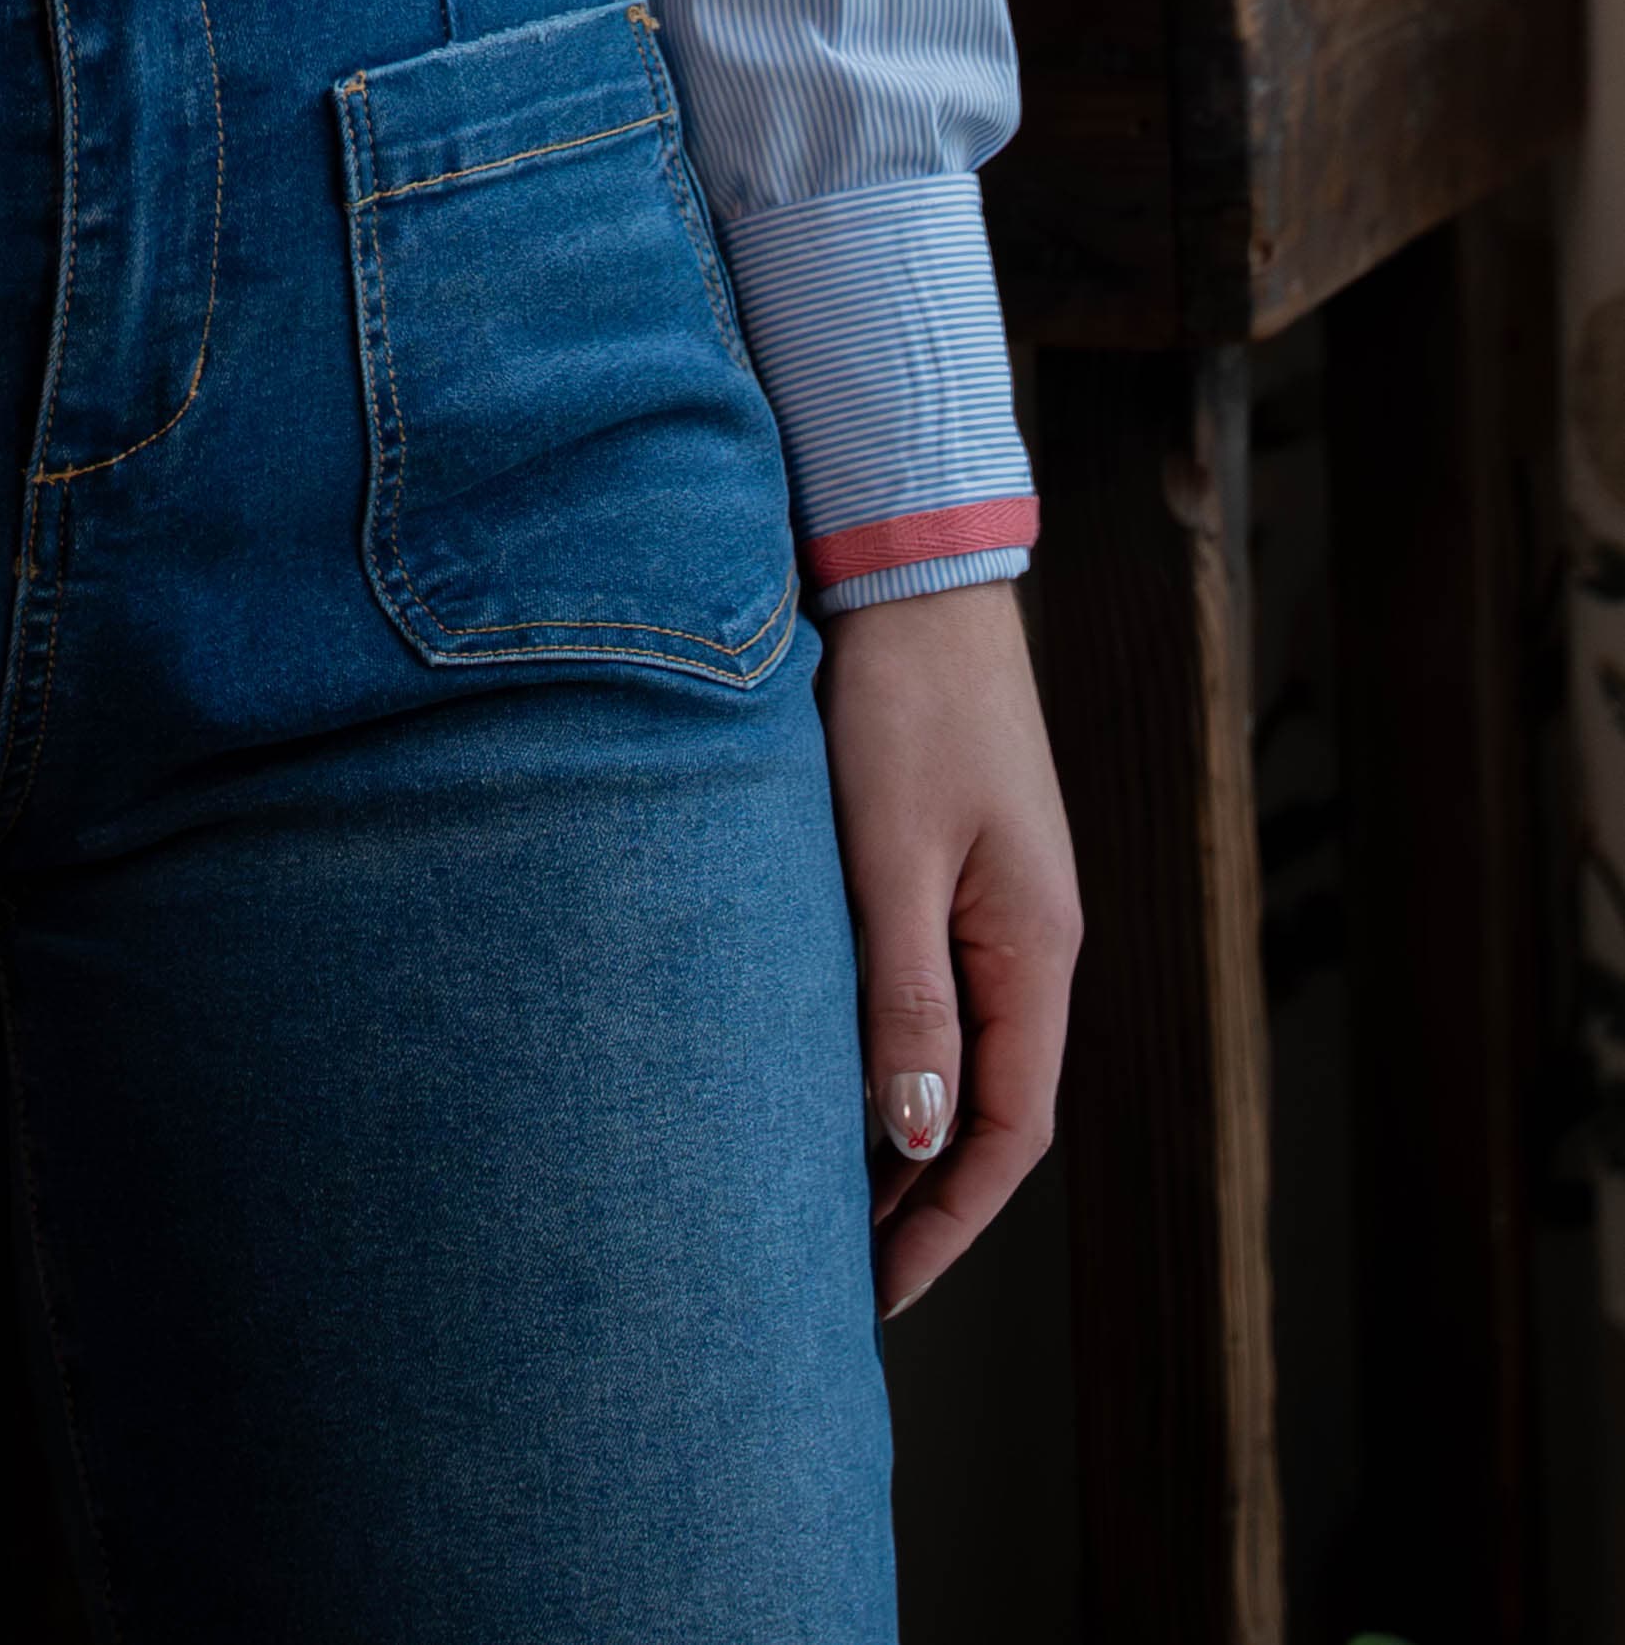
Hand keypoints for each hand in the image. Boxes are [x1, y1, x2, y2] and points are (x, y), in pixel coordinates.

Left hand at [813, 579, 1079, 1318]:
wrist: (912, 570)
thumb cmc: (901, 701)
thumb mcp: (891, 854)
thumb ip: (905, 993)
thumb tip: (913, 1138)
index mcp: (1036, 949)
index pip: (1009, 1131)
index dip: (946, 1221)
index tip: (879, 1293)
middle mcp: (1034, 939)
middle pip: (993, 1107)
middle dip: (926, 1201)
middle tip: (840, 1274)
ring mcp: (1002, 902)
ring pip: (967, 1053)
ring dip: (908, 1133)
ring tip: (827, 1201)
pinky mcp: (960, 865)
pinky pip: (941, 992)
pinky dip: (898, 1054)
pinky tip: (837, 1075)